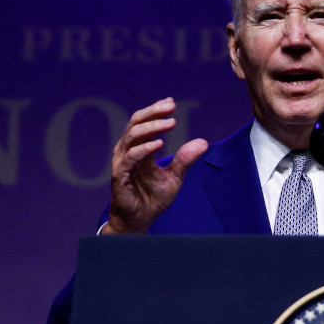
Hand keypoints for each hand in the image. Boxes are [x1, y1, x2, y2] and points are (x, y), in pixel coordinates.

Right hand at [100, 98, 207, 234]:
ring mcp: (122, 162)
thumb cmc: (153, 198)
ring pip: (132, 135)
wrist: (140, 220)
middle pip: (135, 122)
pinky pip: (131, 157)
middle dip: (153, 112)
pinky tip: (160, 144)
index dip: (156, 110)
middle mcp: (128, 151)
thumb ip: (185, 159)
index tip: (171, 103)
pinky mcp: (119, 175)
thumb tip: (203, 142)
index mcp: (139, 148)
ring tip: (170, 123)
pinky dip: (145, 148)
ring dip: (152, 126)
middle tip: (171, 107)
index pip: (144, 122)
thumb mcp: (174, 177)